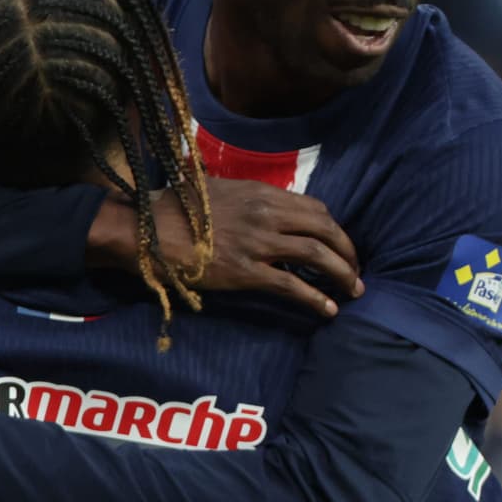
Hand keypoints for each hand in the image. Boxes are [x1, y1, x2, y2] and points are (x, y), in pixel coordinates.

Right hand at [89, 178, 362, 316]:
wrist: (146, 230)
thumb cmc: (174, 210)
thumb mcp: (217, 191)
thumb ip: (248, 201)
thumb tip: (265, 213)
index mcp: (262, 193)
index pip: (315, 207)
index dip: (334, 228)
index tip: (338, 244)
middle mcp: (267, 214)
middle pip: (325, 229)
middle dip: (348, 251)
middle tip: (355, 270)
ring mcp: (259, 243)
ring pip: (317, 256)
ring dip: (342, 274)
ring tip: (354, 290)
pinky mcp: (247, 272)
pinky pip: (293, 285)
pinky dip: (318, 298)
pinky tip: (330, 309)